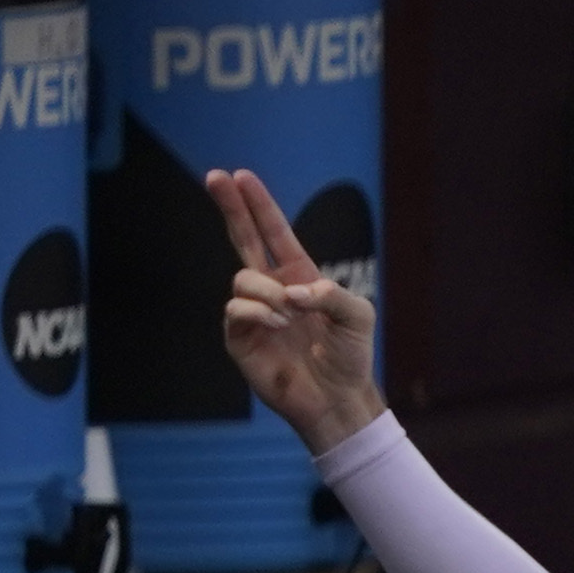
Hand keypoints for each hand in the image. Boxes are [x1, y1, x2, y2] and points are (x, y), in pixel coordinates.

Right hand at [215, 166, 387, 453]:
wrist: (337, 396)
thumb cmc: (350, 355)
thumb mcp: (357, 316)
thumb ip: (332, 294)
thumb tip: (294, 290)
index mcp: (299, 275)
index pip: (273, 232)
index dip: (258, 204)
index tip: (240, 176)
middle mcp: (271, 287)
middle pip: (242, 238)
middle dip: (230, 207)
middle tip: (215, 176)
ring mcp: (253, 310)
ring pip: (243, 278)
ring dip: (269, 291)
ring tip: (291, 315)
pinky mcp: (239, 336)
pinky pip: (236, 308)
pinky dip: (259, 312)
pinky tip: (279, 325)